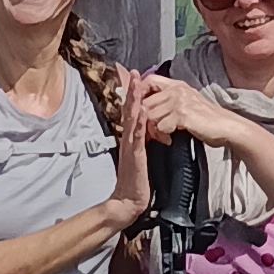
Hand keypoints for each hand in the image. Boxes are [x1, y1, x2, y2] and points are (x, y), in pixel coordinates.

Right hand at [109, 68, 152, 220]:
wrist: (128, 201)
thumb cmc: (136, 181)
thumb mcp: (139, 157)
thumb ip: (140, 142)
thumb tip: (145, 130)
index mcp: (131, 139)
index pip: (132, 112)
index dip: (134, 95)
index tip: (138, 77)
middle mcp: (128, 139)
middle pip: (129, 110)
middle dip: (133, 91)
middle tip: (135, 72)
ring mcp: (130, 146)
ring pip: (132, 119)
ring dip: (134, 100)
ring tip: (137, 84)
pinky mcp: (135, 155)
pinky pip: (137, 136)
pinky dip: (139, 122)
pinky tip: (141, 111)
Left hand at [127, 68, 227, 151]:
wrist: (225, 126)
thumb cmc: (206, 118)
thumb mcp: (187, 101)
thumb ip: (170, 99)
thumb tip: (149, 106)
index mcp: (176, 85)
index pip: (148, 80)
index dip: (139, 94)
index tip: (141, 110)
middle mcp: (176, 90)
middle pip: (145, 102)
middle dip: (145, 120)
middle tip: (154, 131)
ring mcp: (179, 101)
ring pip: (150, 116)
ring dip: (154, 129)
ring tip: (164, 135)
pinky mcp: (182, 115)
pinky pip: (160, 126)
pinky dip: (163, 135)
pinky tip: (171, 138)